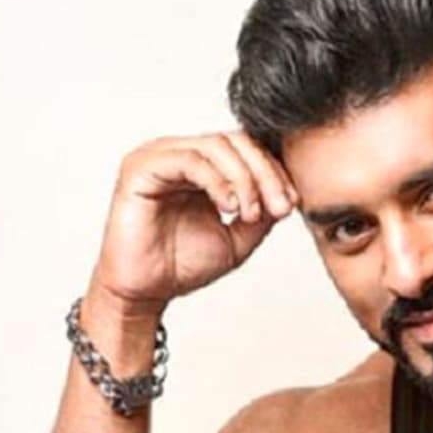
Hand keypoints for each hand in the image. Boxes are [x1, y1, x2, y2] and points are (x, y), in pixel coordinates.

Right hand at [89, 130, 300, 318]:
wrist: (146, 292)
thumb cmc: (181, 265)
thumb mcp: (237, 239)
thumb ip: (261, 214)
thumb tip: (286, 194)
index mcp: (202, 166)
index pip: (245, 149)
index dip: (273, 171)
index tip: (291, 204)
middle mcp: (181, 154)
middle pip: (235, 141)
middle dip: (265, 173)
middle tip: (280, 207)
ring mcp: (159, 156)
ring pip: (215, 146)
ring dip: (244, 179)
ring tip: (251, 213)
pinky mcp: (142, 168)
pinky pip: (188, 160)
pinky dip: (216, 181)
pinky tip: (230, 207)